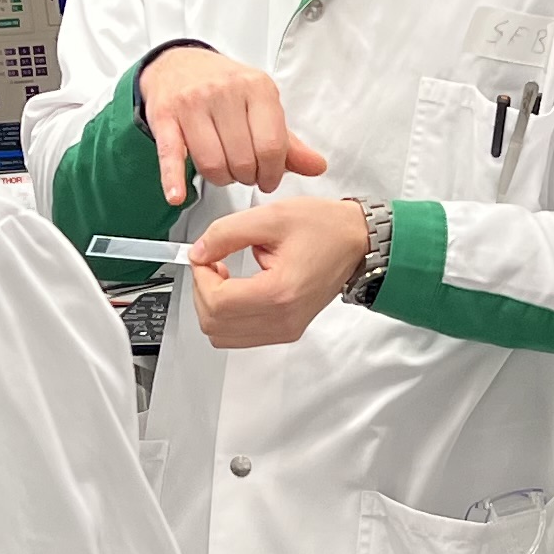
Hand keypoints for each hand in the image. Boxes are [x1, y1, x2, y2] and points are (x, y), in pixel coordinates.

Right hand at [138, 46, 329, 206]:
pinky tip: (177, 195)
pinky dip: (173, 180)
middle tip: (244, 173)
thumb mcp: (262, 105)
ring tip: (223, 171)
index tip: (268, 179)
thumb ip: (287, 141)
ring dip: (219, 178)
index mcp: (257, 87)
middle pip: (242, 159)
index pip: (272, 146)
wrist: (177, 64)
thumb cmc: (224, 87)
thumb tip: (317, 166)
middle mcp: (225, 91)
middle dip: (246, 176)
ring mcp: (192, 103)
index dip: (272, 173)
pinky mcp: (164, 116)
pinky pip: (171, 155)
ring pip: (211, 163)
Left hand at [189, 197, 367, 350]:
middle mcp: (283, 320)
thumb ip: (226, 233)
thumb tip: (198, 252)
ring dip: (213, 305)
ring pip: (221, 336)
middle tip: (213, 263)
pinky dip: (226, 315)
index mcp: (280, 292)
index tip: (205, 255)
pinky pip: (238, 336)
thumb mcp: (271, 216)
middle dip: (203, 290)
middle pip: (213, 324)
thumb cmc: (324, 228)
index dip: (200, 277)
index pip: (217, 302)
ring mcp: (285, 330)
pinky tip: (236, 288)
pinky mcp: (285, 331)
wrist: (355, 242)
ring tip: (225, 276)